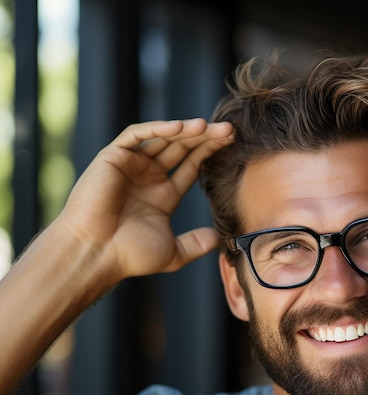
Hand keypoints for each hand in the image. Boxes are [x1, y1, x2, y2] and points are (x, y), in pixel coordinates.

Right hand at [59, 118, 233, 282]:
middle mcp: (148, 177)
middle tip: (229, 130)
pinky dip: (157, 129)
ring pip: (162, 138)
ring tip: (208, 126)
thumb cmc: (131, 256)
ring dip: (185, 130)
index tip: (232, 145)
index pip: (191, 166)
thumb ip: (197, 244)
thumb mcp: (175, 253)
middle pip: (181, 148)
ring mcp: (130, 166)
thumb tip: (220, 239)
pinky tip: (179, 128)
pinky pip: (136, 135)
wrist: (97, 254)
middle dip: (205, 138)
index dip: (211, 154)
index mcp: (163, 195)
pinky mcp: (112, 157)